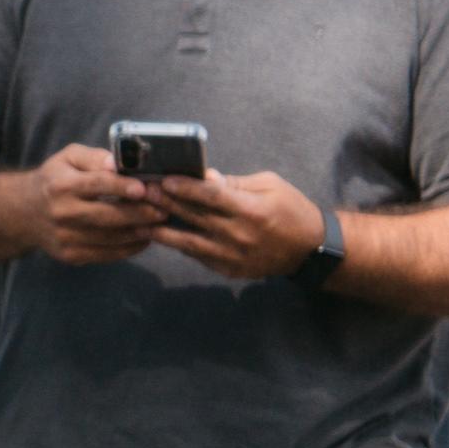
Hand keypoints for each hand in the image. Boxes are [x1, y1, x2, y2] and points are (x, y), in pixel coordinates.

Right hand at [34, 143, 175, 266]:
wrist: (23, 212)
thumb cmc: (55, 179)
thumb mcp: (68, 158)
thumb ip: (94, 157)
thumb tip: (118, 163)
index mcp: (61, 185)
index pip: (96, 185)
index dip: (122, 187)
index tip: (145, 188)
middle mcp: (61, 213)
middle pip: (107, 216)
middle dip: (139, 213)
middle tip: (164, 209)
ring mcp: (65, 237)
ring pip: (111, 238)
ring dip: (139, 232)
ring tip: (160, 224)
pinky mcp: (70, 255)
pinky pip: (106, 254)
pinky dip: (129, 248)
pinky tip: (143, 238)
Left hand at [149, 167, 326, 284]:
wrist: (310, 249)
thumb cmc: (291, 209)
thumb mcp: (270, 186)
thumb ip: (235, 183)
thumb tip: (205, 176)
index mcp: (251, 210)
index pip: (211, 196)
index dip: (186, 188)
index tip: (164, 180)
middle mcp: (239, 235)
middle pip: (194, 218)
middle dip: (166, 203)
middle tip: (142, 193)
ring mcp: (233, 257)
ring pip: (188, 243)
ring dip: (162, 231)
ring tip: (138, 221)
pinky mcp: (229, 271)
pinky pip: (198, 257)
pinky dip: (180, 246)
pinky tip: (161, 236)